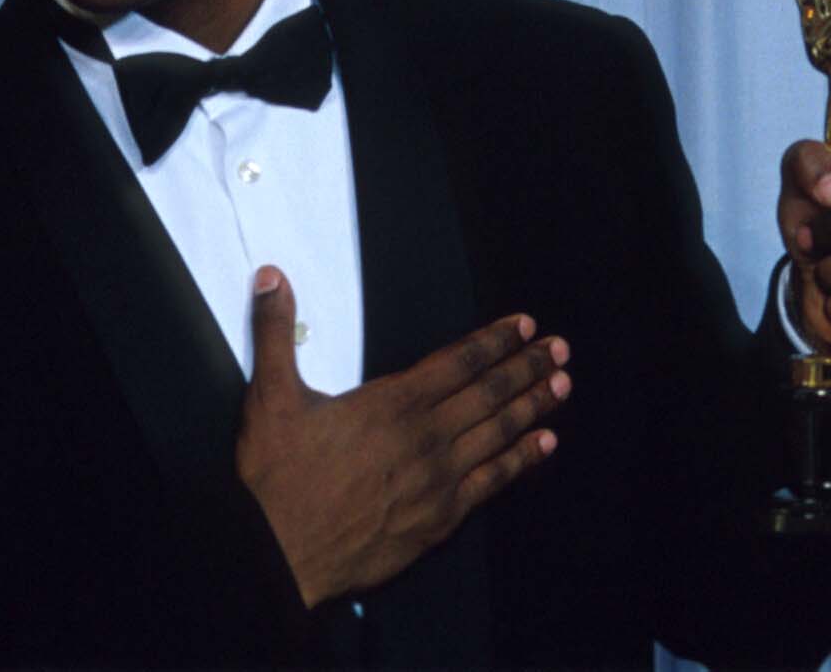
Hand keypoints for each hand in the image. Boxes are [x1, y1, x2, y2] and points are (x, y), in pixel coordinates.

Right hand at [232, 268, 566, 609]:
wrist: (282, 554)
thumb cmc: (277, 479)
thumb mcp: (269, 397)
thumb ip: (275, 332)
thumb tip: (271, 276)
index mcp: (391, 403)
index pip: (457, 361)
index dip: (495, 341)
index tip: (524, 326)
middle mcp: (425, 437)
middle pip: (488, 393)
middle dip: (526, 367)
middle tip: (559, 350)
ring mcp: (439, 480)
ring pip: (498, 434)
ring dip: (532, 406)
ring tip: (561, 386)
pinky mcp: (441, 518)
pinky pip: (493, 482)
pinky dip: (521, 460)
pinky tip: (543, 446)